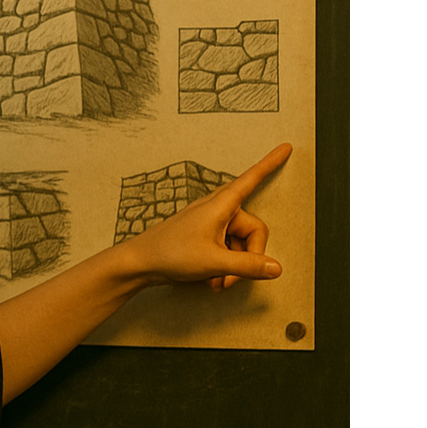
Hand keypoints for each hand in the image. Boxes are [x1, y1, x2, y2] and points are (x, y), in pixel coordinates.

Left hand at [134, 143, 291, 292]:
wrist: (140, 263)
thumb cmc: (169, 253)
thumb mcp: (214, 262)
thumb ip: (248, 266)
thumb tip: (275, 267)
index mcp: (222, 205)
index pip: (253, 179)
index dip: (271, 163)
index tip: (286, 147)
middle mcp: (219, 210)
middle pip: (253, 231)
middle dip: (248, 257)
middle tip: (232, 278)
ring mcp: (212, 223)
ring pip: (240, 245)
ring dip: (233, 267)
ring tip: (217, 280)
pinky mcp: (205, 237)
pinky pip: (227, 250)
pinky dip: (223, 267)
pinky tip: (211, 279)